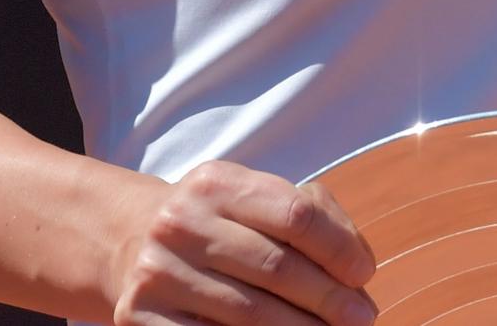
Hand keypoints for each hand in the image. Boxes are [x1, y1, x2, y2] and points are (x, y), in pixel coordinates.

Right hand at [107, 159, 376, 325]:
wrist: (132, 242)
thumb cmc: (223, 222)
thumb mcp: (259, 199)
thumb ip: (317, 217)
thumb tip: (358, 268)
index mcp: (218, 184)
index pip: (296, 216)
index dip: (340, 248)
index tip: (364, 274)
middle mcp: (181, 223)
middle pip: (276, 267)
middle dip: (329, 299)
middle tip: (362, 317)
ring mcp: (158, 272)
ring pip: (248, 313)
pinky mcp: (138, 316)